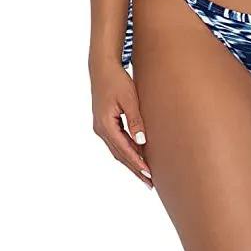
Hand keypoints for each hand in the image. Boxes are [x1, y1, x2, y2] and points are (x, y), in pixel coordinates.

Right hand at [90, 60, 152, 187]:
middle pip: (120, 154)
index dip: (137, 163)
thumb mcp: (129, 98)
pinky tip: (137, 156)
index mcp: (105, 125)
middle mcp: (100, 130)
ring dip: (131, 162)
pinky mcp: (104, 123)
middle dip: (135, 168)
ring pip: (117, 150)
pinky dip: (127, 151)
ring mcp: (101, 127)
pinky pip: (116, 142)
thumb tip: (141, 142)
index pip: (124, 150)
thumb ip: (135, 120)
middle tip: (150, 182)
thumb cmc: (117, 80)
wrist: (102, 68)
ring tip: (145, 175)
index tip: (149, 174)